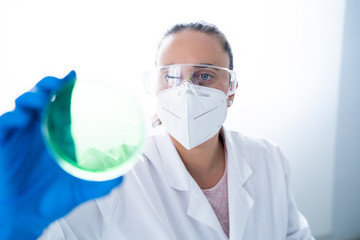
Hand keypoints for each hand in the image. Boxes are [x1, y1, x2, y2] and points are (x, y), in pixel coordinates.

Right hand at [0, 71, 122, 239]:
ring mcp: (20, 136)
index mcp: (57, 135)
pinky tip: (23, 119)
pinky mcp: (3, 144)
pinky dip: (12, 117)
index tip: (75, 76)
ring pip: (22, 106)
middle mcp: (39, 131)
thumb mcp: (84, 188)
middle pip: (42, 98)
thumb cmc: (51, 199)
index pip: (62, 105)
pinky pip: (4, 123)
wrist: (26, 216)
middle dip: (48, 85)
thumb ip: (105, 180)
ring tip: (41, 99)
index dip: (67, 89)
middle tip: (58, 82)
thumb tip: (124, 173)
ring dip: (31, 97)